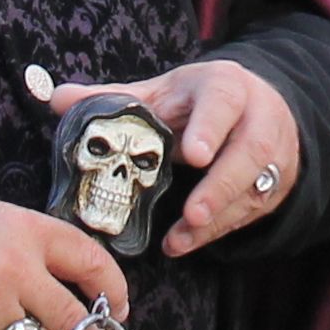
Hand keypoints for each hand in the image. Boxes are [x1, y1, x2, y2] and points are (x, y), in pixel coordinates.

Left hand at [44, 61, 299, 256]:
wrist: (260, 106)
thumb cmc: (198, 102)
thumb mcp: (161, 93)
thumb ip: (114, 98)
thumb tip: (55, 98)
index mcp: (225, 86)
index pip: (223, 101)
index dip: (210, 127)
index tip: (193, 155)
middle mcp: (257, 116)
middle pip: (250, 149)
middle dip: (222, 184)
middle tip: (193, 213)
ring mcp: (273, 152)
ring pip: (255, 186)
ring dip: (219, 215)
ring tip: (182, 236)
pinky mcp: (274, 184)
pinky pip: (251, 211)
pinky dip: (218, 230)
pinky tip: (184, 242)